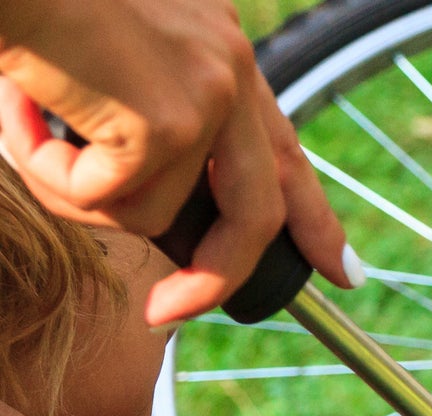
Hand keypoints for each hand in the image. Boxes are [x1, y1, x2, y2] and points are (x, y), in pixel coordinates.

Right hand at [0, 0, 354, 324]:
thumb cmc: (24, 4)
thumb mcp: (99, 53)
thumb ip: (143, 117)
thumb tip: (146, 205)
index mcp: (216, 44)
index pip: (281, 148)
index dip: (312, 216)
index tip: (341, 270)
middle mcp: (228, 65)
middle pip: (257, 214)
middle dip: (215, 278)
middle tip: (166, 311)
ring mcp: (207, 96)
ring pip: (150, 212)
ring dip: (70, 188)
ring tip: (23, 117)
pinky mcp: (167, 123)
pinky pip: (106, 203)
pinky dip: (48, 172)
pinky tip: (20, 107)